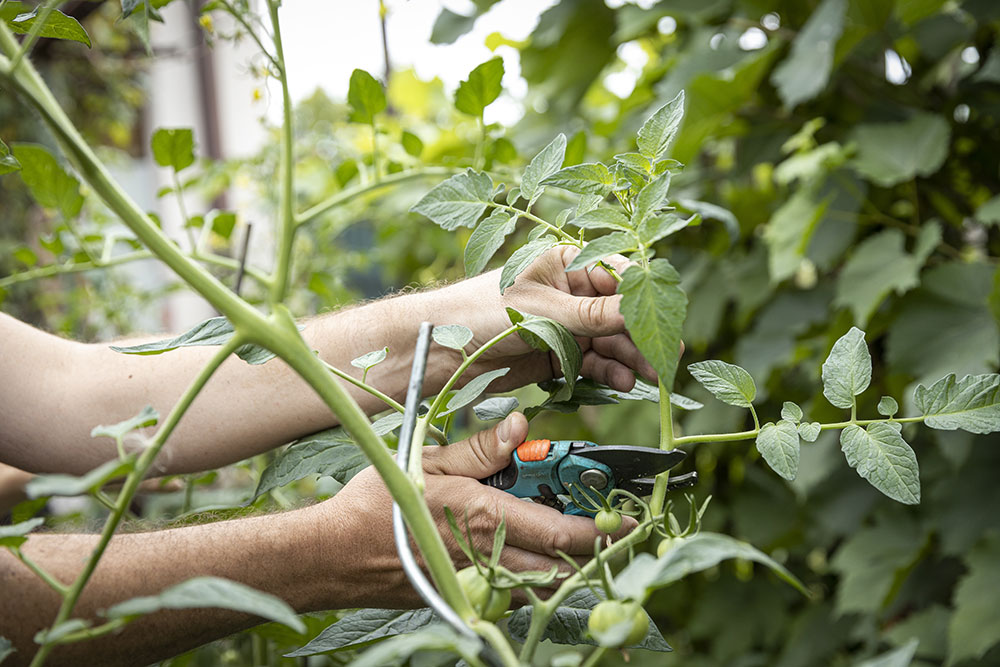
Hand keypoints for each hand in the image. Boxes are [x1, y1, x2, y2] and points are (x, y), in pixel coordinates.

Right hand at [314, 413, 635, 607]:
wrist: (333, 556)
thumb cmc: (375, 504)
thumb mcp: (428, 462)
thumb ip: (480, 448)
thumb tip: (521, 426)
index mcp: (487, 519)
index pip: (564, 532)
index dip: (605, 529)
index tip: (632, 520)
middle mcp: (489, 557)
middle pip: (562, 565)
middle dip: (593, 550)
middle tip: (612, 529)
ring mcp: (477, 581)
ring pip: (540, 582)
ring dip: (562, 562)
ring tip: (571, 537)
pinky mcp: (462, 594)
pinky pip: (510, 589)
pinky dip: (529, 573)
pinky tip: (521, 550)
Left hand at [446, 246, 657, 392]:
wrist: (441, 350)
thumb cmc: (482, 312)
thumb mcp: (544, 311)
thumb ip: (593, 314)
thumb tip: (640, 309)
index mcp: (566, 263)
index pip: (617, 275)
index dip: (643, 297)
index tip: (664, 319)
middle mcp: (570, 292)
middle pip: (618, 314)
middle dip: (640, 335)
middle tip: (664, 358)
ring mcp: (565, 325)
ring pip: (609, 341)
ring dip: (628, 358)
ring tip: (645, 377)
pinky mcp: (557, 354)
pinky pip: (592, 363)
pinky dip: (607, 372)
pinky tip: (622, 382)